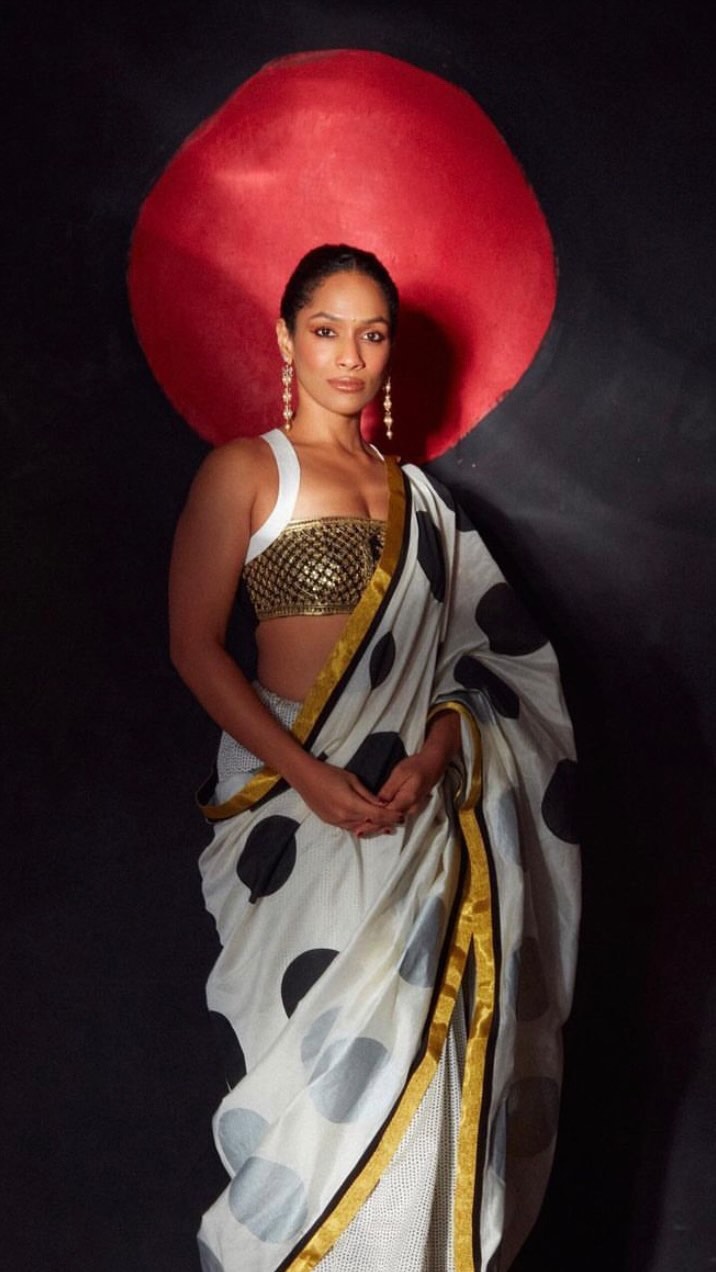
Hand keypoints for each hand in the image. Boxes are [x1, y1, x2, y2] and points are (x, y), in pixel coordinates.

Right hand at [292, 759, 404, 835]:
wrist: (304, 777)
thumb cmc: (329, 773)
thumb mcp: (352, 780)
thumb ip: (367, 795)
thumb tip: (382, 804)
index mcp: (351, 805)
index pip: (377, 815)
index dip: (391, 817)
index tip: (402, 816)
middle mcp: (344, 817)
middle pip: (370, 825)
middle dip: (385, 824)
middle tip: (397, 822)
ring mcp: (336, 822)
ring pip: (360, 829)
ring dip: (373, 827)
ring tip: (386, 826)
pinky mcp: (330, 822)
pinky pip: (350, 828)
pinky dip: (361, 826)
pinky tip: (367, 824)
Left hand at [353, 711, 460, 836]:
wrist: (433, 764)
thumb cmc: (415, 766)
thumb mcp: (400, 773)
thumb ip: (389, 789)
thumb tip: (378, 802)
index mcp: (407, 800)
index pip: (387, 815)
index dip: (373, 821)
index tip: (360, 827)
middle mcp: (410, 808)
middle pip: (389, 821)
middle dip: (373, 827)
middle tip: (357, 833)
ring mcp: (411, 809)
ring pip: (392, 820)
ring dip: (378, 825)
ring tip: (362, 830)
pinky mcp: (410, 806)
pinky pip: (396, 816)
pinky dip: (384, 820)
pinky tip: (375, 822)